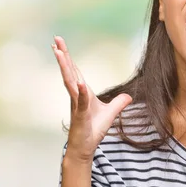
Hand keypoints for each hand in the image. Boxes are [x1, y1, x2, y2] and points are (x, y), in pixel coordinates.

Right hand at [52, 36, 132, 162]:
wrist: (85, 147)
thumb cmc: (93, 130)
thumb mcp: (110, 113)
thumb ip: (118, 103)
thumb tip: (129, 96)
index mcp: (82, 93)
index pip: (75, 71)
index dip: (68, 58)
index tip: (60, 44)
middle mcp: (76, 96)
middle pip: (69, 71)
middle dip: (63, 55)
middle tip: (56, 39)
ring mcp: (77, 105)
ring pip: (70, 82)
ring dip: (65, 68)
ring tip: (59, 52)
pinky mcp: (80, 116)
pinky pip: (81, 102)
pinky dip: (81, 92)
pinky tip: (81, 83)